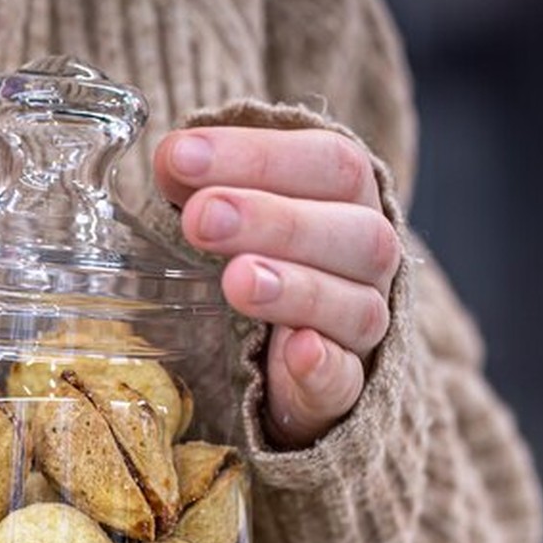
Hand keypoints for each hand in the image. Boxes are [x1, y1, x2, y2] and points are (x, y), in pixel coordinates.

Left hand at [153, 128, 400, 448]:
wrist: (300, 358)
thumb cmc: (269, 261)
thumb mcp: (239, 216)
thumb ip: (207, 185)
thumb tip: (172, 159)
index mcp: (349, 198)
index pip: (327, 162)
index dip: (258, 156)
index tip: (182, 157)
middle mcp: (370, 257)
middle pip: (351, 229)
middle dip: (272, 220)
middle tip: (201, 219)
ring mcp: (362, 325)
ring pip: (353, 304)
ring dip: (294, 289)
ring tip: (237, 281)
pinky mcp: (345, 387)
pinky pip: (345, 379)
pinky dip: (323, 365)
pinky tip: (297, 351)